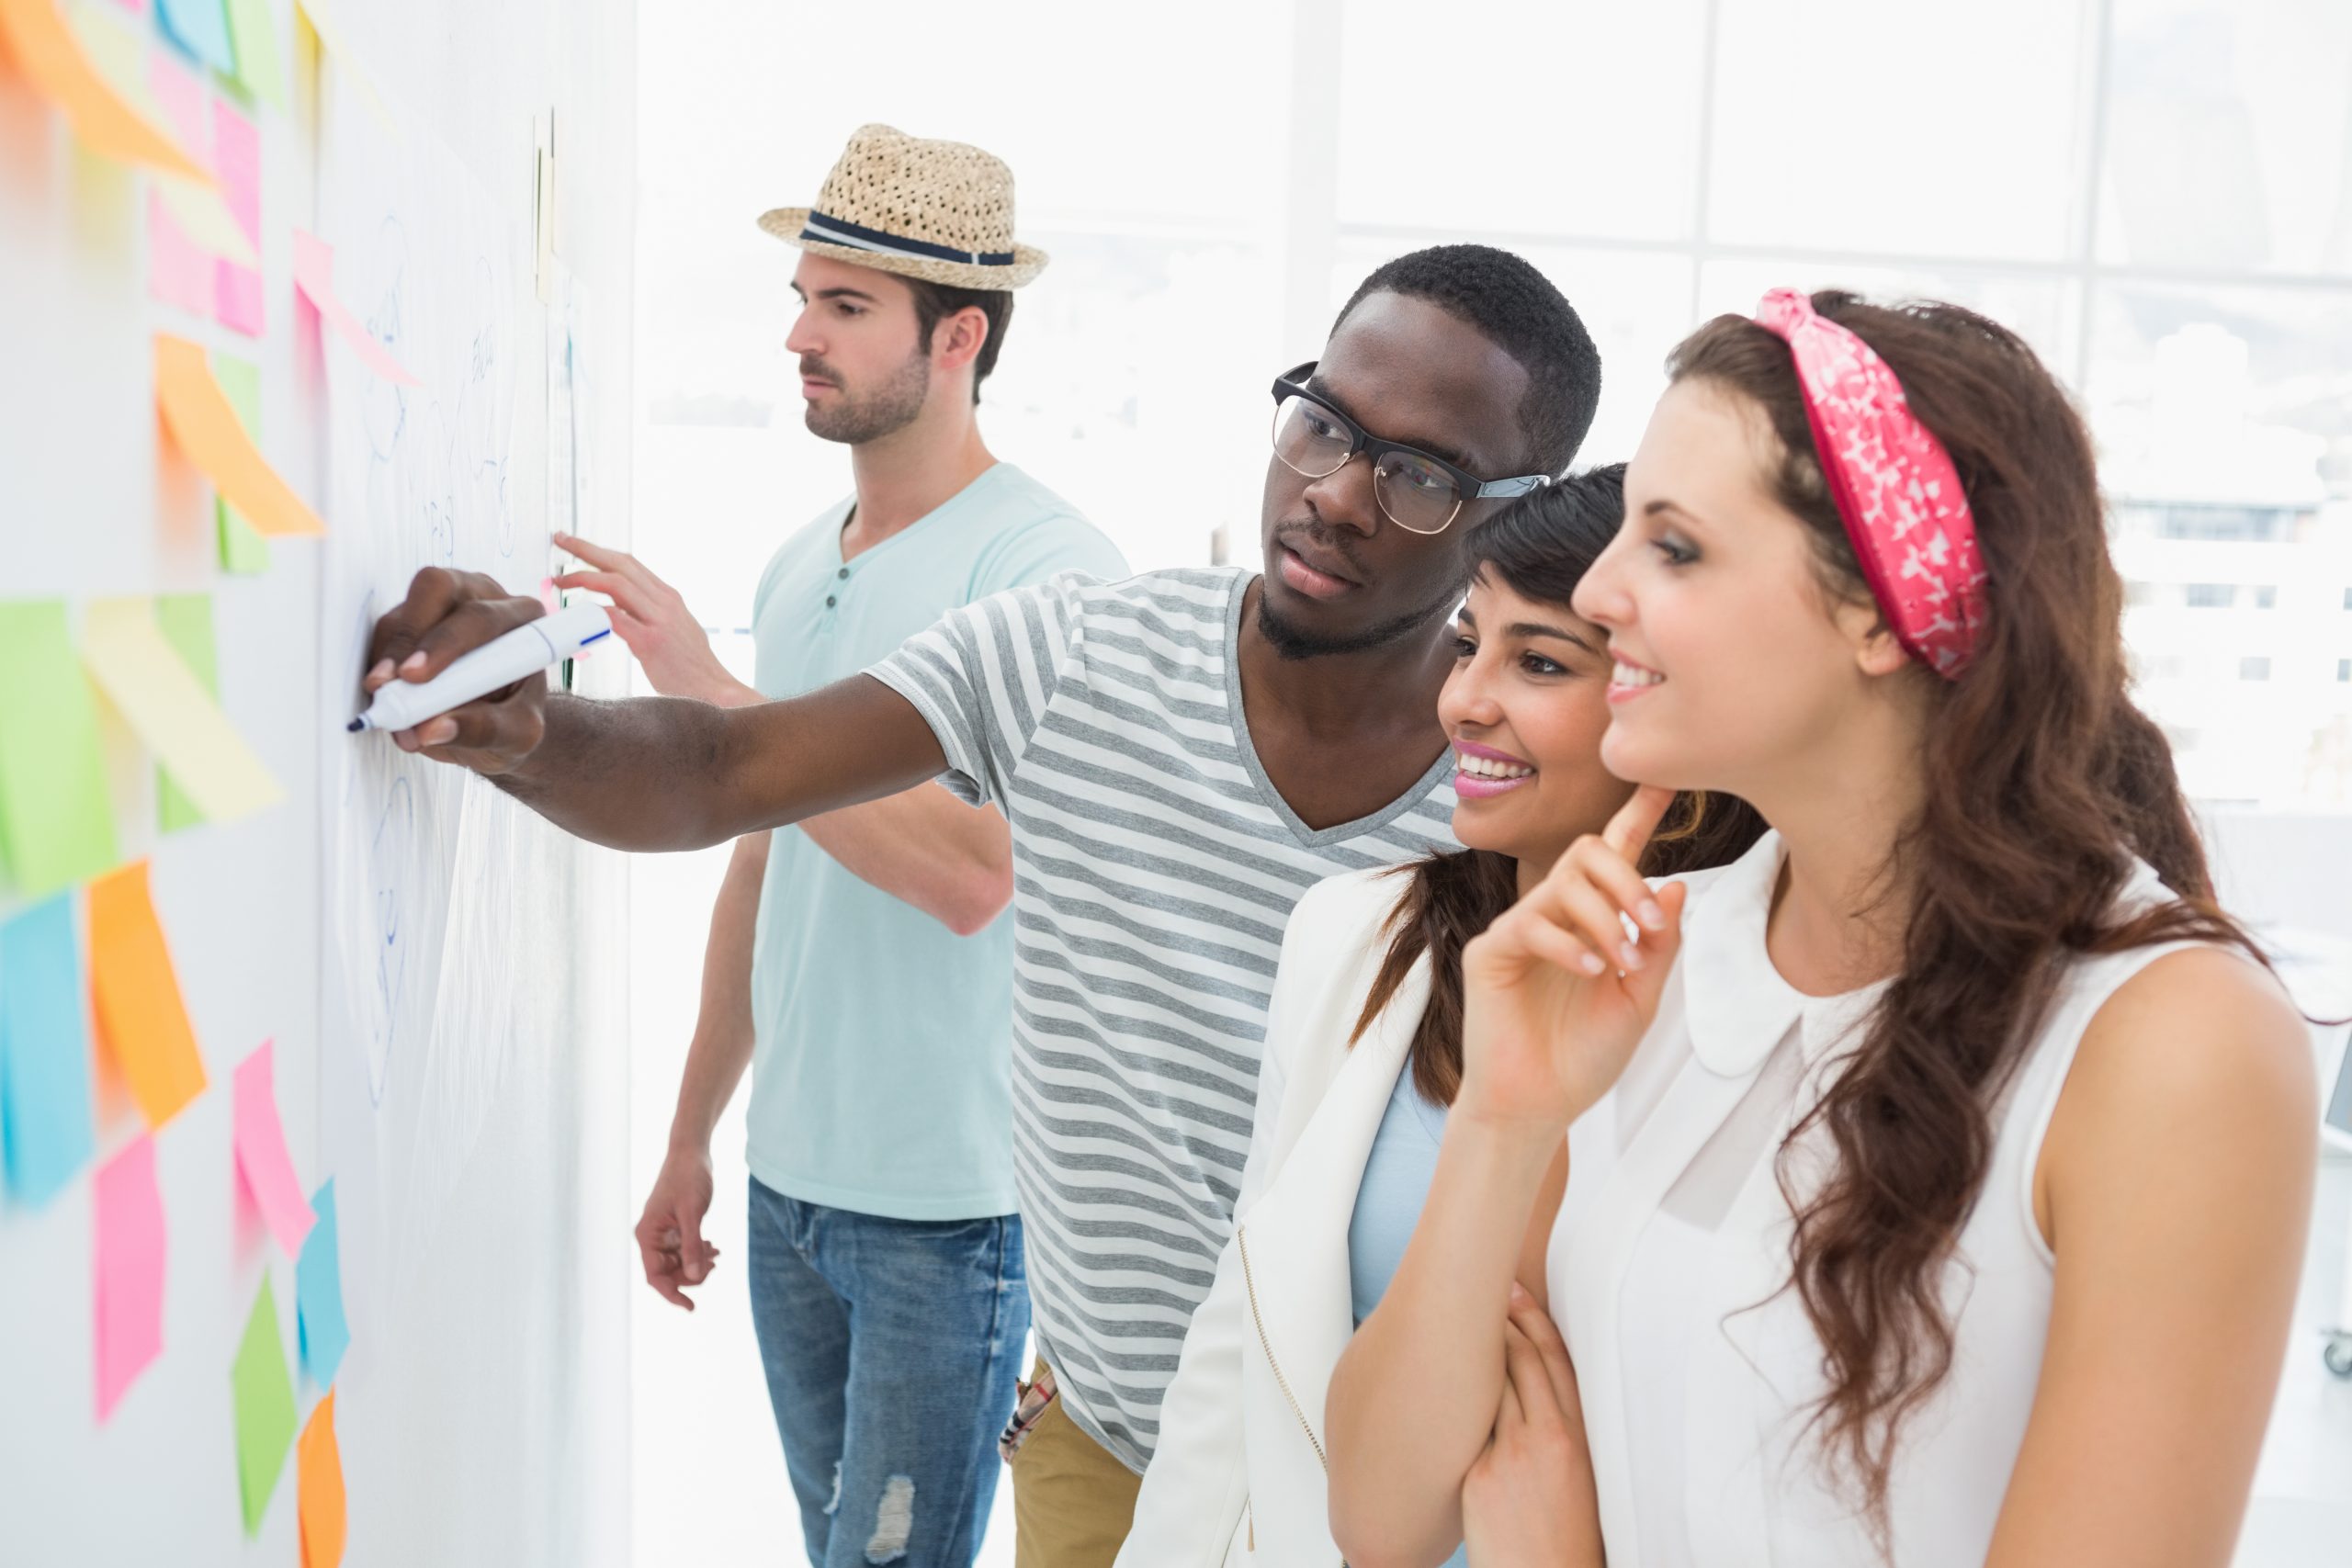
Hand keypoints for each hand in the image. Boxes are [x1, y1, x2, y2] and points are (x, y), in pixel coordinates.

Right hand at [364, 567, 550, 771]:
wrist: (498, 719)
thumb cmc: (515, 716)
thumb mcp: (516, 733)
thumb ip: (482, 730)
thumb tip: (429, 729)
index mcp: (522, 616)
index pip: (482, 616)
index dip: (444, 643)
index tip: (414, 676)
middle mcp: (482, 597)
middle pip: (435, 588)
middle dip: (405, 639)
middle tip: (383, 683)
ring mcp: (442, 605)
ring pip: (401, 616)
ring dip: (386, 662)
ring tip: (391, 709)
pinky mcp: (410, 619)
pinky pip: (384, 635)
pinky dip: (379, 668)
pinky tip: (388, 698)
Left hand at [552, 533, 748, 705]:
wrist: (716, 691)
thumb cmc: (692, 667)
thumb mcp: (676, 629)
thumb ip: (650, 614)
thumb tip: (620, 609)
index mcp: (668, 597)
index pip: (629, 563)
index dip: (599, 551)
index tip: (575, 545)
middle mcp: (664, 602)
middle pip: (620, 563)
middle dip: (586, 549)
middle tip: (561, 540)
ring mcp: (659, 620)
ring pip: (616, 583)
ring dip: (582, 576)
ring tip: (560, 579)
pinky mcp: (651, 643)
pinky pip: (615, 617)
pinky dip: (593, 612)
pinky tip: (577, 614)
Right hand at [635, 1143, 719, 1310]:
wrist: (692, 1152)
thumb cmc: (688, 1178)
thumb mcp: (692, 1213)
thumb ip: (691, 1246)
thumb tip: (693, 1276)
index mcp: (647, 1236)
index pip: (655, 1277)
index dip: (672, 1294)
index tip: (692, 1307)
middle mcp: (651, 1237)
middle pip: (668, 1273)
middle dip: (691, 1274)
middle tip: (714, 1262)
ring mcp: (663, 1233)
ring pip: (678, 1263)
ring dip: (697, 1263)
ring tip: (716, 1253)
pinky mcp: (674, 1227)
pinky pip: (684, 1250)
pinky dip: (698, 1252)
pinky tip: (713, 1247)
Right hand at [1455, 785, 1685, 1133]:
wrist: (1538, 1107)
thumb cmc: (1583, 1057)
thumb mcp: (1640, 1001)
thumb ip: (1658, 946)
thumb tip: (1675, 884)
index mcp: (1593, 923)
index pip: (1616, 857)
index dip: (1639, 815)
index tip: (1667, 778)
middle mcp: (1554, 916)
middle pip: (1586, 853)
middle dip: (1626, 879)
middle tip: (1652, 925)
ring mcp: (1519, 930)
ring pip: (1562, 884)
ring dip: (1605, 917)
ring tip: (1623, 963)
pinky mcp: (1491, 952)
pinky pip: (1529, 923)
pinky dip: (1568, 944)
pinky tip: (1590, 972)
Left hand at [1462, 1285, 1603, 1567]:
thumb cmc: (1564, 1536)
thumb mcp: (1579, 1474)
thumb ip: (1560, 1431)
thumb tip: (1531, 1392)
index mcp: (1579, 1438)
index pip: (1558, 1362)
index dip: (1536, 1320)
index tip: (1518, 1292)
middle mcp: (1548, 1439)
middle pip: (1523, 1359)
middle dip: (1504, 1319)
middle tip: (1485, 1293)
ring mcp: (1511, 1455)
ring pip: (1490, 1382)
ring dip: (1474, 1348)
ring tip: (1458, 1321)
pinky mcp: (1479, 1476)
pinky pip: (1465, 1423)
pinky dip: (1453, 1394)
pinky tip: (1439, 1374)